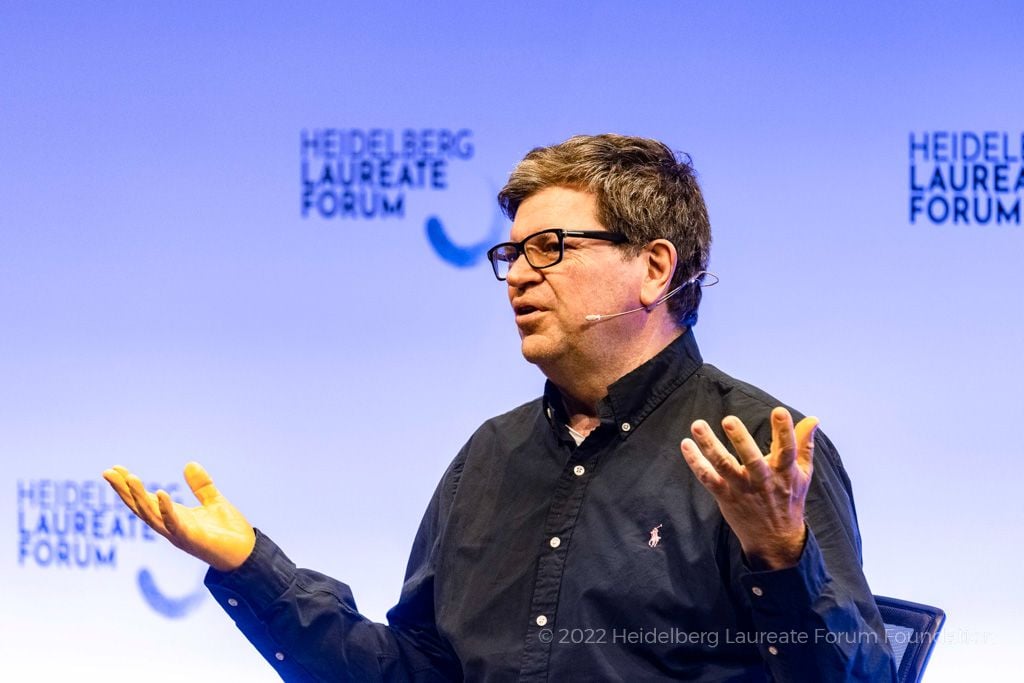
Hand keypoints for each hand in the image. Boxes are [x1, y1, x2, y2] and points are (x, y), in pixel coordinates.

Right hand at [102, 462, 255, 571]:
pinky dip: (167, 509)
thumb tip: (189, 464)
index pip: (145, 500)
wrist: (247, 553)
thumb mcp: (214, 501)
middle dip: (124, 491)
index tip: (114, 469)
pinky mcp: (192, 539)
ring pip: (152, 516)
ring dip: (139, 497)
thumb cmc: (229, 531)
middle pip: (141, 508)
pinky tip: (160, 493)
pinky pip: (175, 524)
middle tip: (108, 472)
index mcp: (174, 517)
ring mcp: (179, 534)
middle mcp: (171, 526)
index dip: (129, 487)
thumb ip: (201, 485)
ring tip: (130, 478)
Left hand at [680, 407, 817, 569]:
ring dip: (709, 446)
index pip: (787, 449)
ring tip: (698, 425)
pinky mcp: (725, 497)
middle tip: (729, 420)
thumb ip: (803, 444)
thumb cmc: (789, 499)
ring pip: (724, 466)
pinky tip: (686, 445)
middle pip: (752, 459)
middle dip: (741, 440)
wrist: (776, 540)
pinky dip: (695, 462)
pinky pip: (708, 479)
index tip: (779, 411)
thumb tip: (813, 419)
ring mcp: (742, 489)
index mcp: (785, 472)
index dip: (785, 431)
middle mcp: (763, 480)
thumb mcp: (802, 473)